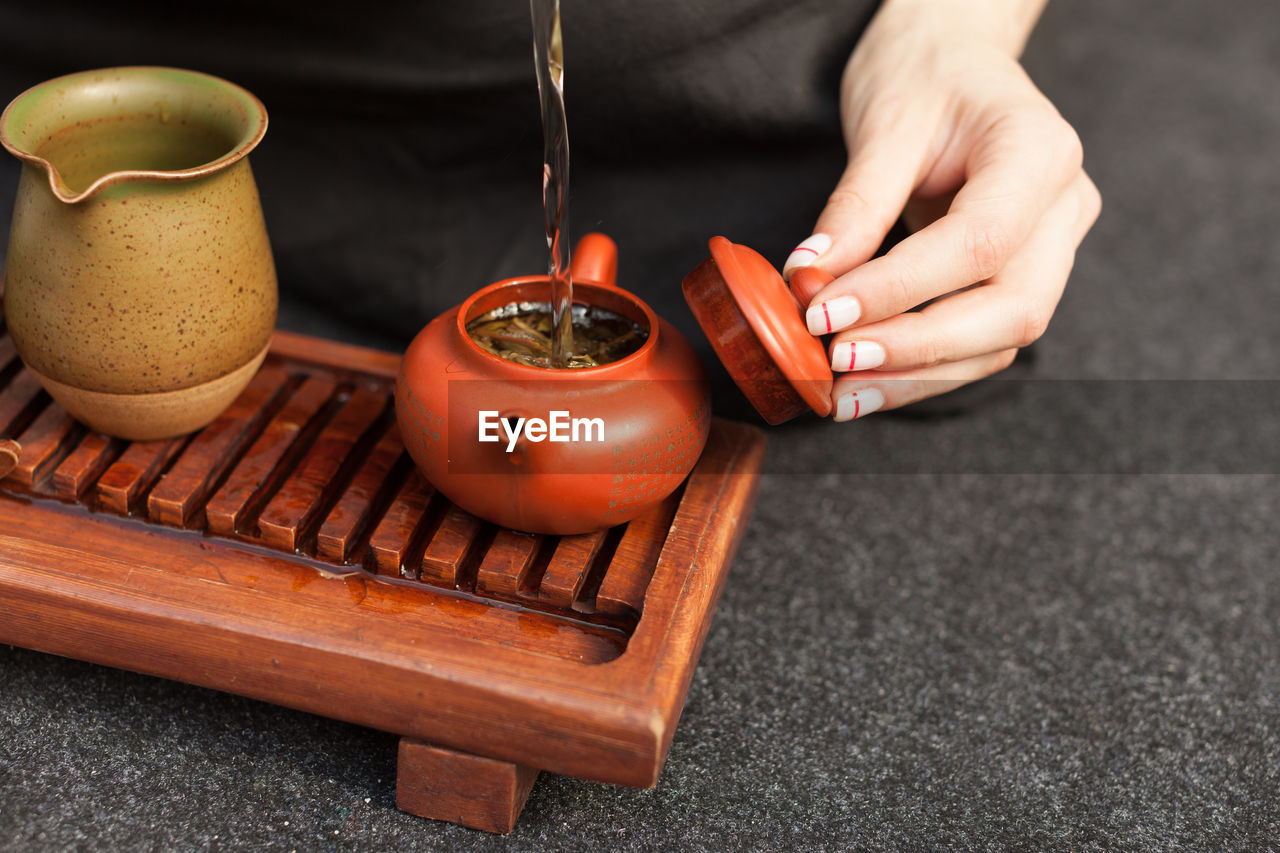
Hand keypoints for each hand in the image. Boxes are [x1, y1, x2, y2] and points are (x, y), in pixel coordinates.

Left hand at [782, 0, 1100, 420]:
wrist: (955, 61)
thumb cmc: (925, 76)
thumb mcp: (885, 122)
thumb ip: (856, 205)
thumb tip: (812, 279)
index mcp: (1040, 151)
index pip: (978, 243)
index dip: (899, 290)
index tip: (825, 313)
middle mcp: (1064, 206)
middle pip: (1013, 309)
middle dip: (918, 349)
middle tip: (836, 362)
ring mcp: (1055, 247)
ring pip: (1002, 339)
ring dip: (918, 376)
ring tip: (841, 391)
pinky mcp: (1026, 277)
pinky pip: (983, 341)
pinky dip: (924, 370)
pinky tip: (867, 383)